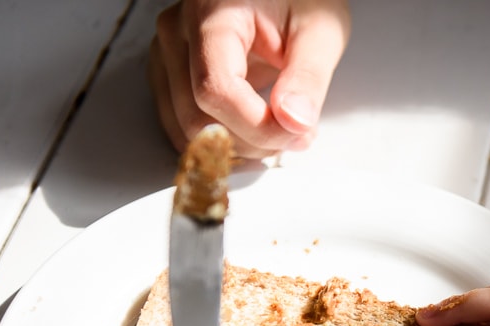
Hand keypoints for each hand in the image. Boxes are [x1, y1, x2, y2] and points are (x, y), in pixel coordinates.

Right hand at [148, 0, 350, 158]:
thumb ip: (308, 78)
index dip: (258, 126)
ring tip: (281, 130)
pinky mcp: (171, 71)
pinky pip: (182, 123)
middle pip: (197, 116)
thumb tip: (294, 123)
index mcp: (212, 15)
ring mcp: (168, 53)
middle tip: (297, 134)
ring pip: (185, 127)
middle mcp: (177, 32)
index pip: (217, 90)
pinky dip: (221, 139)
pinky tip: (257, 131)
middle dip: (252, 141)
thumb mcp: (321, 31)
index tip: (297, 133)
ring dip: (237, 146)